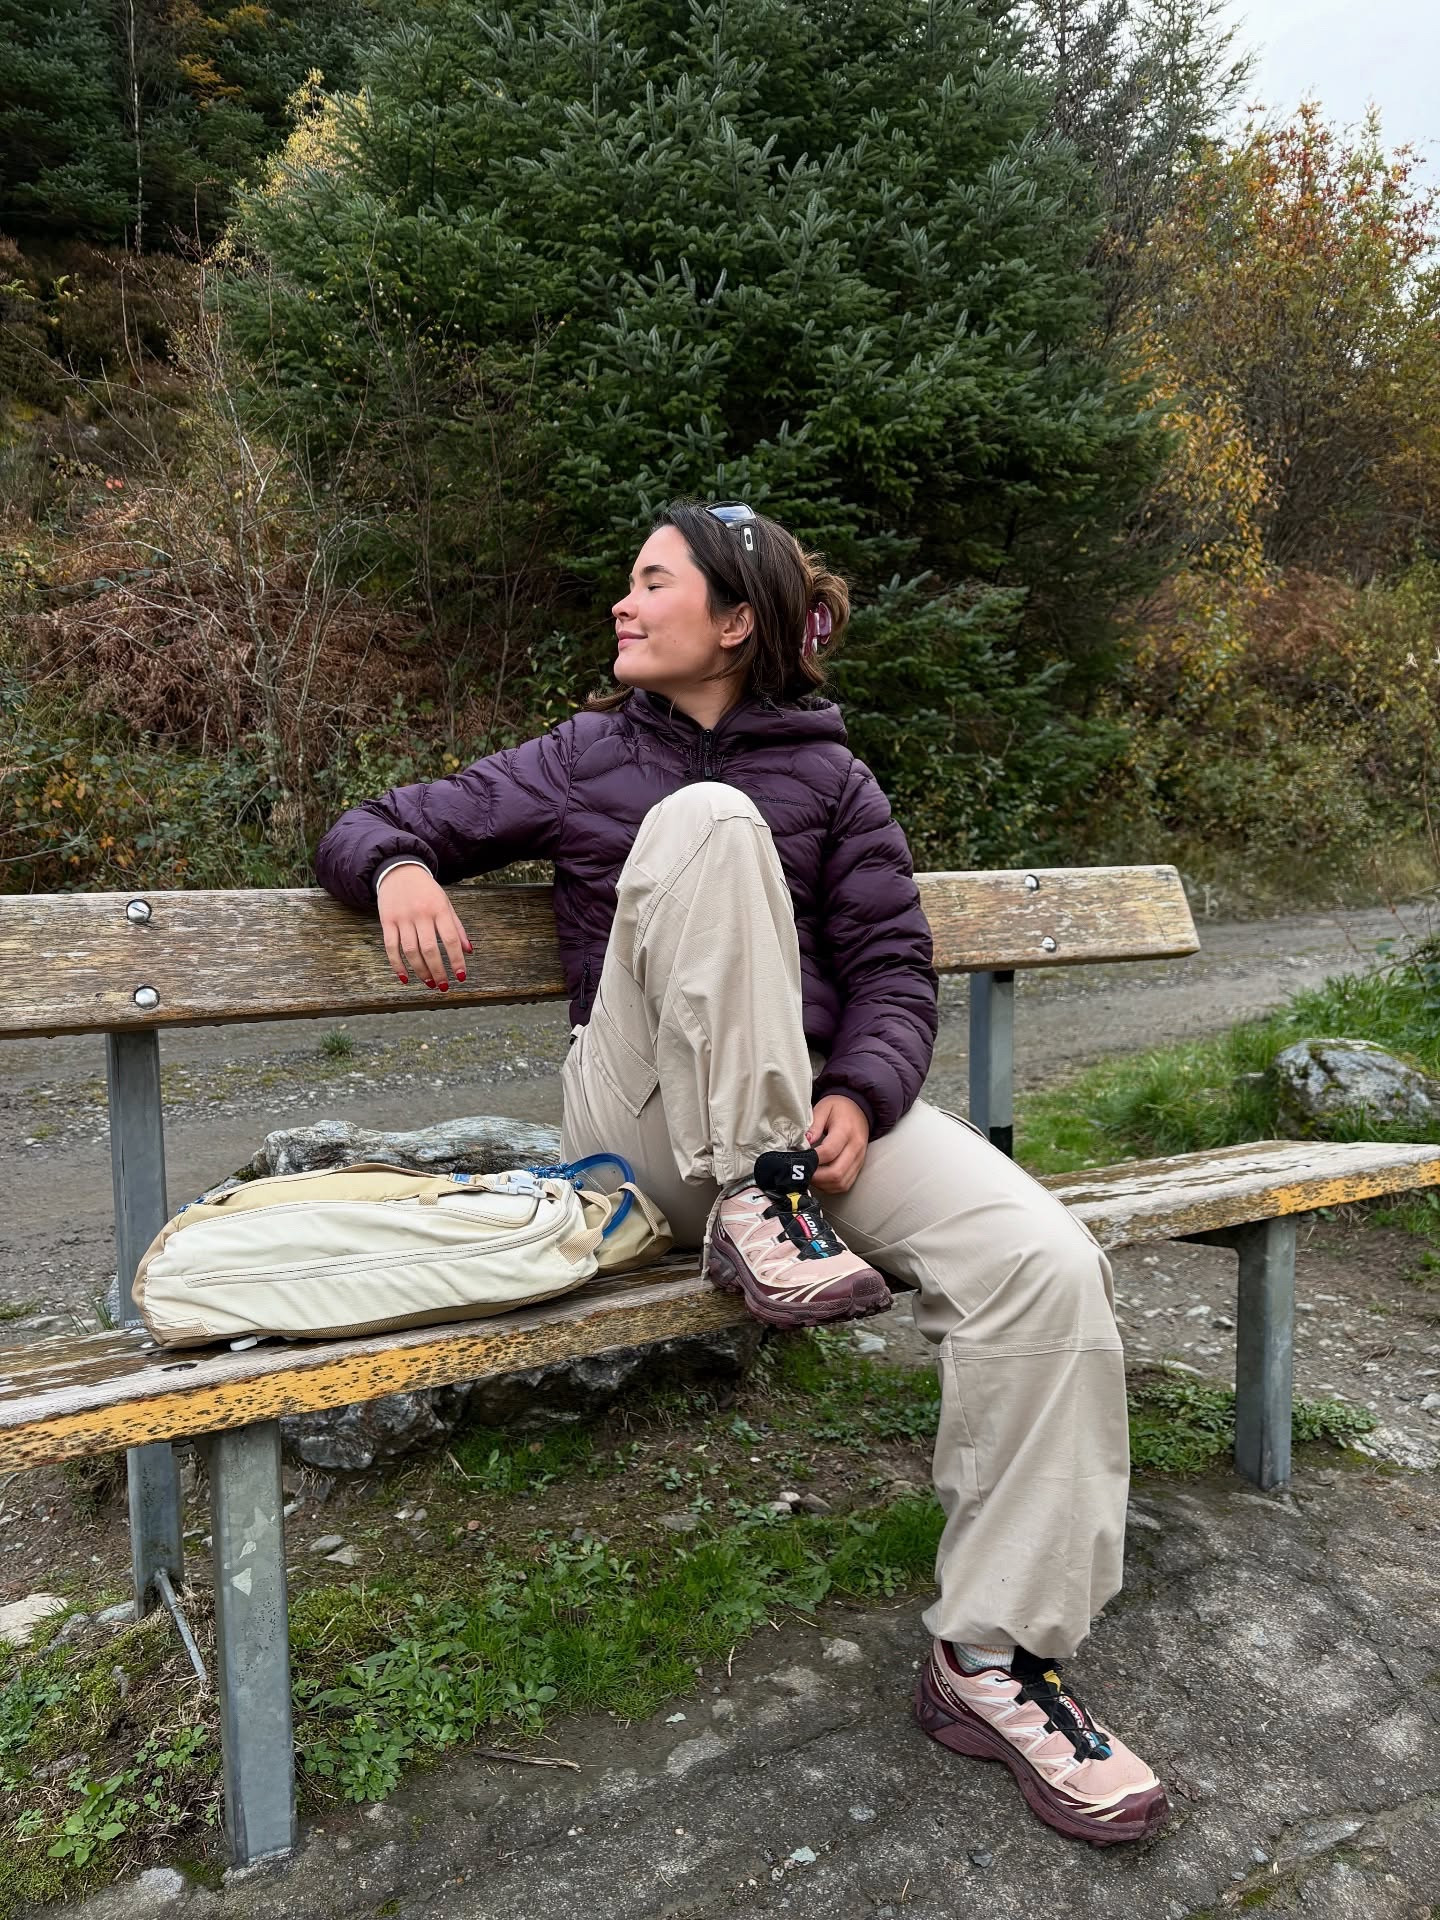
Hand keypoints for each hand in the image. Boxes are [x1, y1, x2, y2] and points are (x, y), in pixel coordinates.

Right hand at [376, 866, 472, 989]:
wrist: (399, 871)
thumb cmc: (427, 891)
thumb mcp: (446, 903)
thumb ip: (457, 927)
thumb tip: (469, 952)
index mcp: (439, 909)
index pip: (450, 939)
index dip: (457, 960)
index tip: (461, 977)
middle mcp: (421, 914)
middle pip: (429, 949)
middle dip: (438, 971)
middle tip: (443, 986)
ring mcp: (402, 918)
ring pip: (411, 951)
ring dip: (421, 971)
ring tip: (430, 983)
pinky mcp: (387, 921)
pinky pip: (391, 947)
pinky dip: (397, 964)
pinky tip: (405, 977)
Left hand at [806, 1094, 869, 1194]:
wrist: (860, 1109)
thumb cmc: (839, 1108)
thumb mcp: (824, 1108)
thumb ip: (813, 1125)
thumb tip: (804, 1143)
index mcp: (846, 1130)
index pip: (829, 1151)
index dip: (812, 1159)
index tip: (799, 1159)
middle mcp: (856, 1148)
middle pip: (836, 1173)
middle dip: (816, 1177)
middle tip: (802, 1171)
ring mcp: (859, 1160)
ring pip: (841, 1183)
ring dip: (823, 1184)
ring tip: (810, 1175)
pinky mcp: (858, 1167)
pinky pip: (845, 1184)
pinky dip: (830, 1186)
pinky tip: (820, 1179)